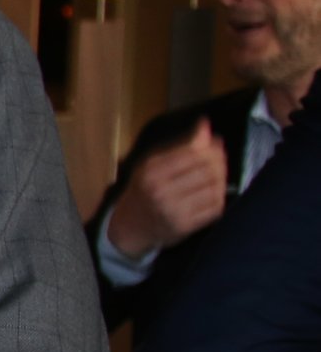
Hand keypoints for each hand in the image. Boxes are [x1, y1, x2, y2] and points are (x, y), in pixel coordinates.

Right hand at [106, 119, 225, 257]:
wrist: (130, 225)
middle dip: (220, 160)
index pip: (192, 153)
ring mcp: (175, 211)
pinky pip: (215, 207)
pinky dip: (220, 196)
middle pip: (207, 170)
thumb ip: (180, 144)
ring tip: (218, 174)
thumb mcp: (152, 162)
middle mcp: (162, 191)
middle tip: (220, 157)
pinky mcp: (187, 226)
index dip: (210, 146)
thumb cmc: (144, 188)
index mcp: (151, 172)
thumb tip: (205, 125)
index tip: (216, 142)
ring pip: (214, 188)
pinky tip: (214, 191)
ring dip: (222, 178)